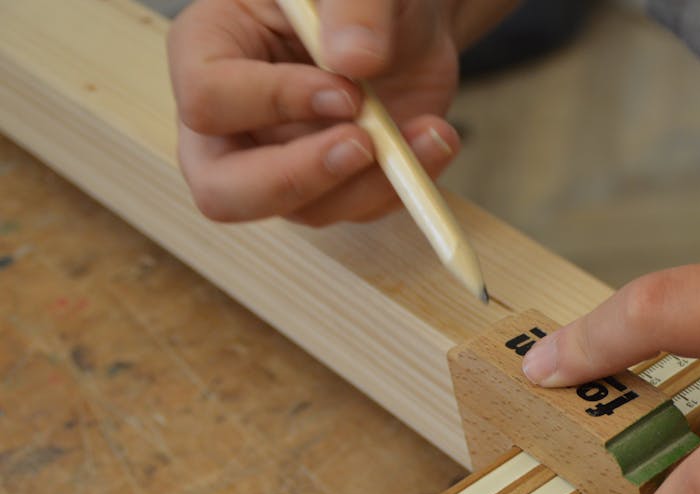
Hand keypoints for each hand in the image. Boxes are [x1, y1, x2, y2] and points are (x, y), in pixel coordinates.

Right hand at [168, 0, 460, 224]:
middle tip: (362, 145)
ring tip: (429, 129)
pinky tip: (435, 139)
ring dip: (373, 182)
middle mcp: (233, 120)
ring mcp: (280, 161)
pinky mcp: (333, 186)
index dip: (275, 101)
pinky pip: (359, 210)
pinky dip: (404, 185)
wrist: (403, 18)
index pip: (209, 100)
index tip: (345, 90)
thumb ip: (355, 6)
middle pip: (222, 190)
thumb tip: (354, 60)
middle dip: (296, 179)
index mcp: (207, 49)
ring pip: (306, 210)